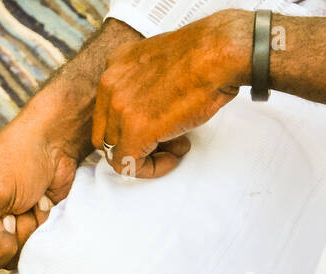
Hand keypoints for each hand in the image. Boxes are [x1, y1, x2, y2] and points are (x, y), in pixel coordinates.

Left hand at [93, 10, 252, 177]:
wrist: (219, 52)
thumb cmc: (204, 54)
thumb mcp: (160, 62)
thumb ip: (145, 85)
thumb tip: (150, 110)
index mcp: (115, 67)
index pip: (107, 111)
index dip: (129, 126)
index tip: (155, 127)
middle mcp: (110, 86)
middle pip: (108, 132)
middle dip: (134, 142)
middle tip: (165, 142)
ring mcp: (119, 109)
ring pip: (115, 151)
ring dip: (146, 155)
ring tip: (176, 147)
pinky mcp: (135, 131)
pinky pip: (128, 165)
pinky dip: (150, 169)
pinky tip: (172, 159)